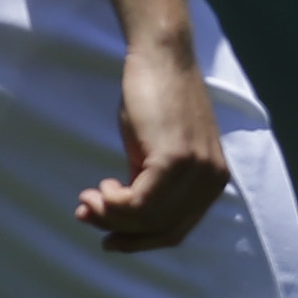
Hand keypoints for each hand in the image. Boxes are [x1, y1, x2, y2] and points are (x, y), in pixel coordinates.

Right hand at [77, 35, 231, 251]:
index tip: (108, 238)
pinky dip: (113, 202)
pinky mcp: (175, 159)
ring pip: (148, 219)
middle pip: (162, 230)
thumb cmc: (155, 99)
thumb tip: (117, 218)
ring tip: (89, 198)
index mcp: (212, 182)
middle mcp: (211, 181)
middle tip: (86, 213)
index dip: (138, 240)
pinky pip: (140, 203)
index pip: (176, 230)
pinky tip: (102, 186)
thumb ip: (149, 185)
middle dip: (119, 230)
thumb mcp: (155, 153)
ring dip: (110, 215)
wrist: (161, 57)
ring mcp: (196, 171)